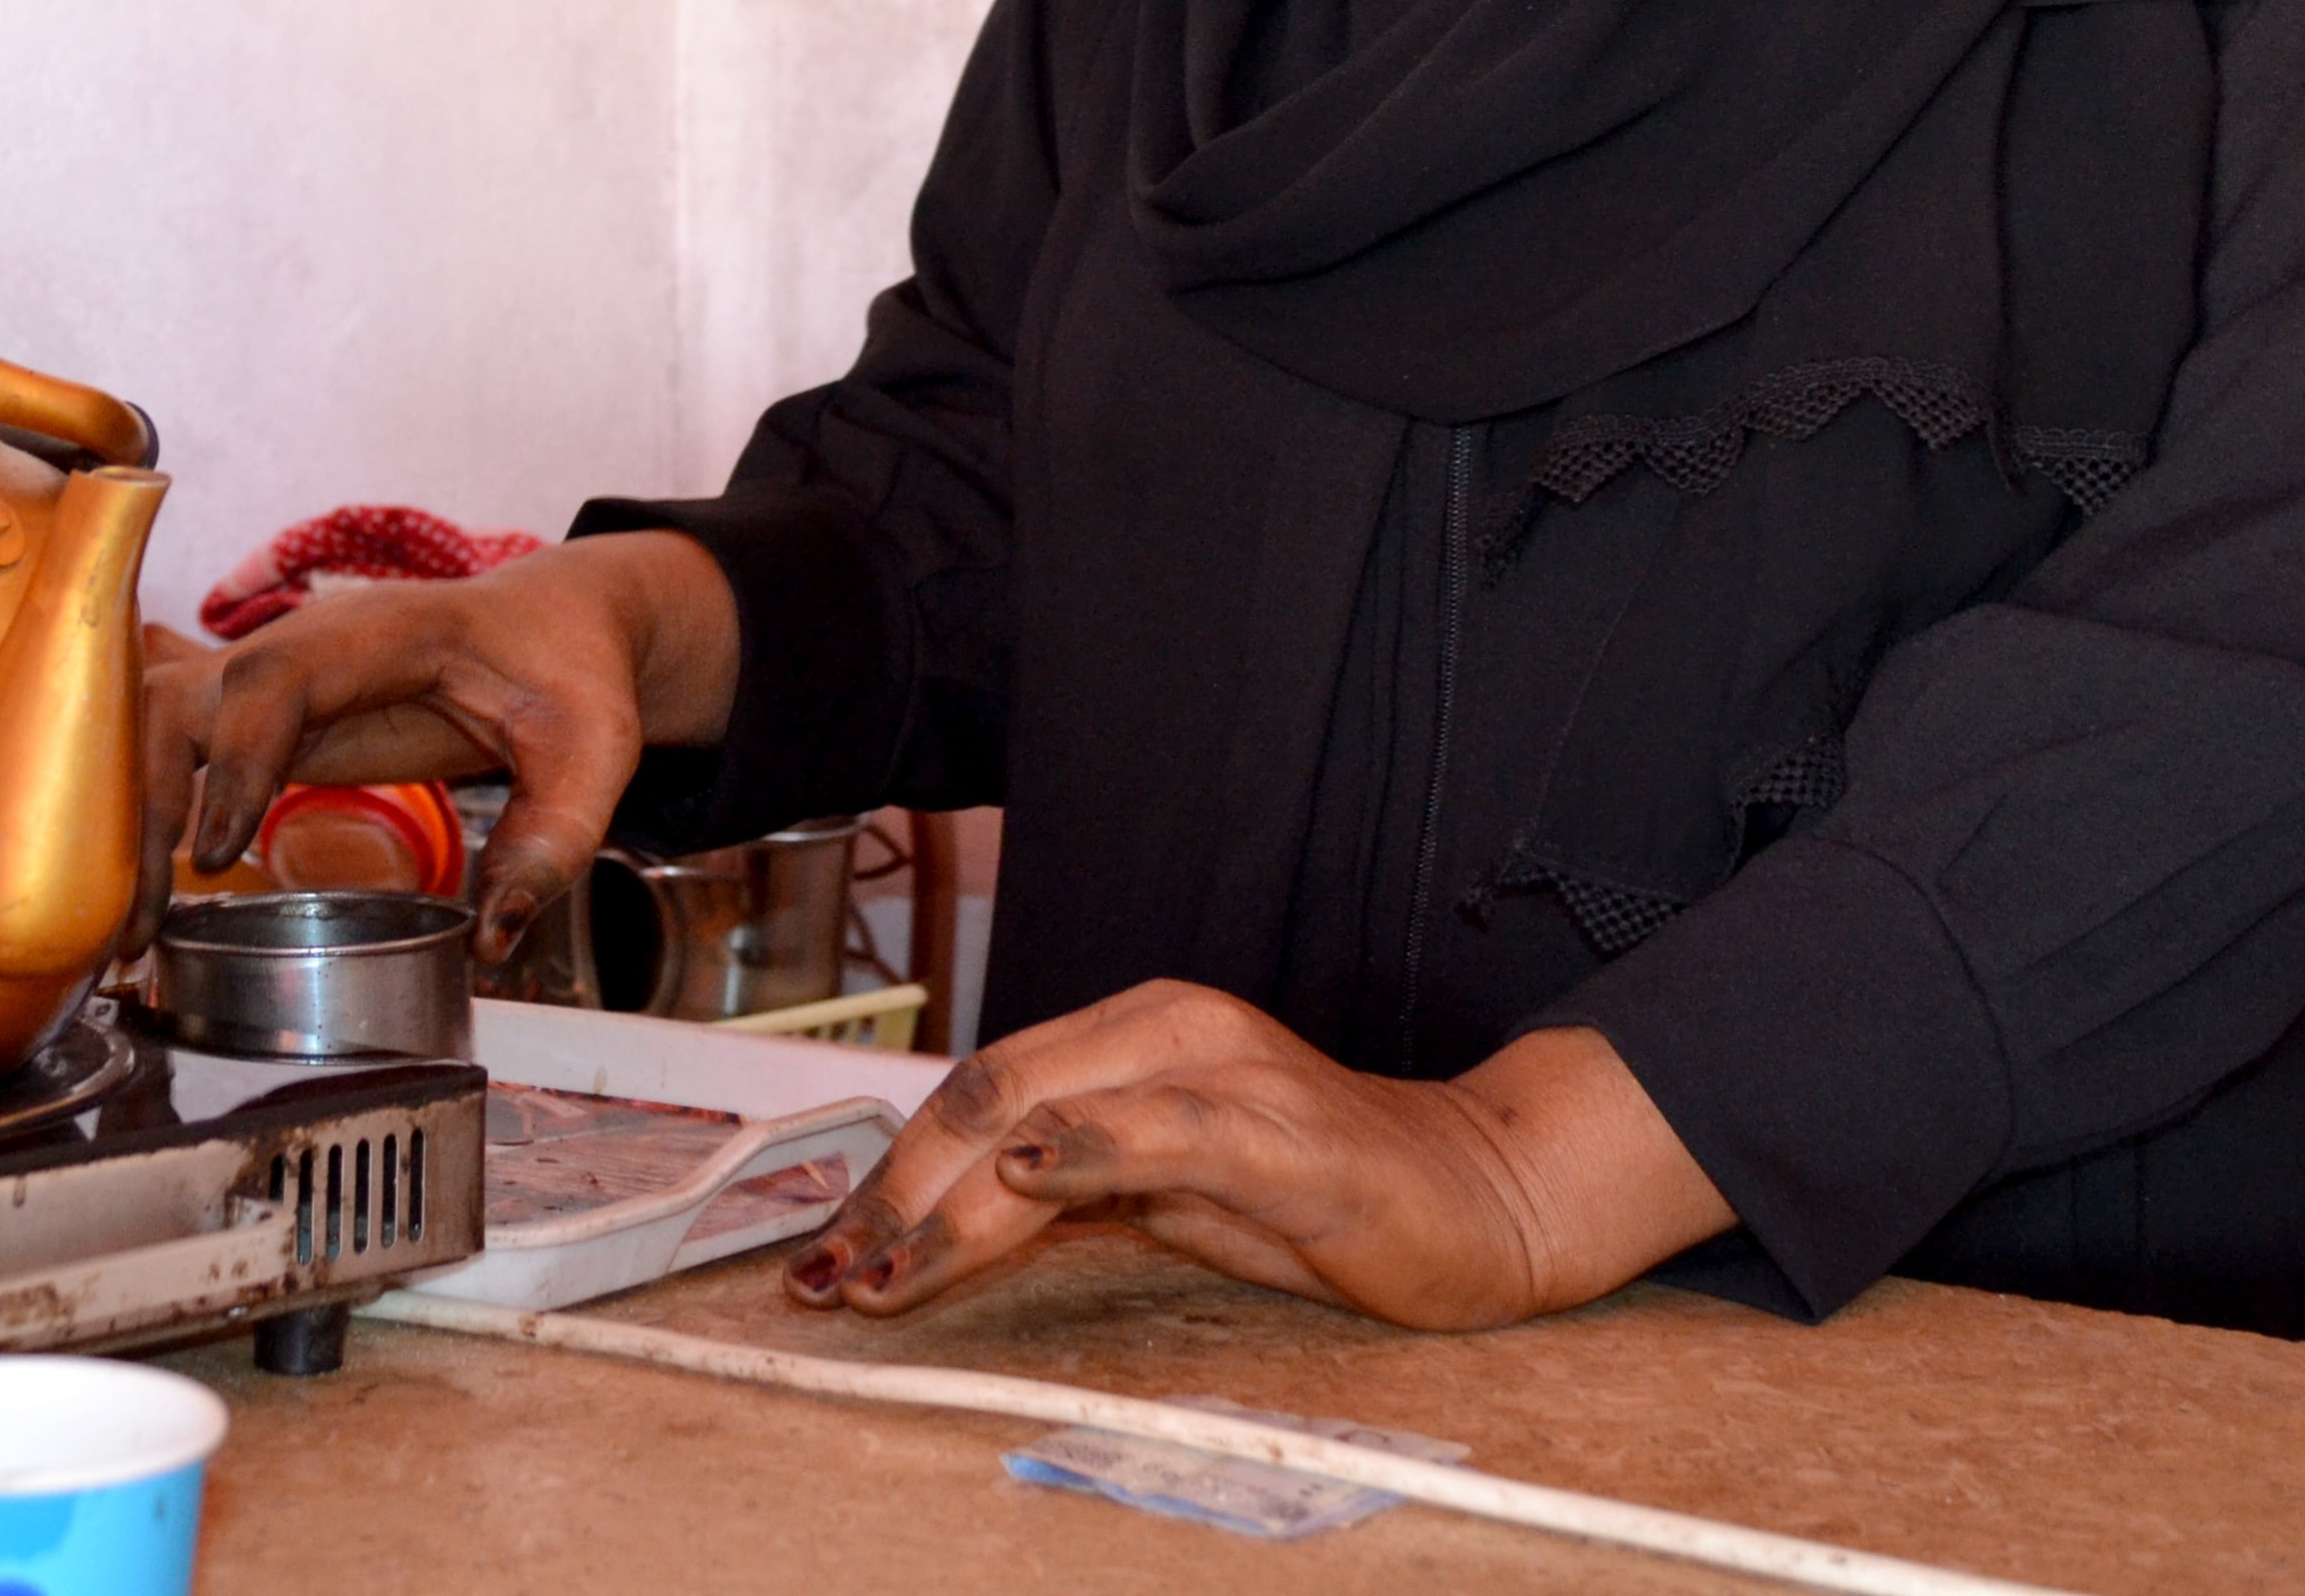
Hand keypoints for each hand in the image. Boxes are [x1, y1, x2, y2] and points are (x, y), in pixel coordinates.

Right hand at [128, 530, 739, 960]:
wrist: (552, 620)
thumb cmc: (568, 672)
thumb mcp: (595, 753)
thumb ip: (555, 841)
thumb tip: (491, 939)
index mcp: (383, 636)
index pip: (280, 676)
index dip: (237, 756)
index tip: (216, 849)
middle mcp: (306, 643)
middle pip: (183, 696)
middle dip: (147, 803)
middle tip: (145, 921)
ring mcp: (273, 672)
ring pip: (154, 717)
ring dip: (128, 810)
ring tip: (131, 925)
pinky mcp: (263, 709)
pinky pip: (173, 740)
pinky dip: (142, 805)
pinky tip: (142, 890)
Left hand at [784, 981, 1729, 1330]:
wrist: (1476, 1196)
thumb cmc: (1318, 1197)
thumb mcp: (1164, 1197)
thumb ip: (1062, 1197)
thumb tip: (942, 1230)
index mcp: (1129, 1033)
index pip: (975, 1091)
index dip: (891, 1172)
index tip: (829, 1253)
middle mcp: (1162, 1027)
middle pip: (984, 1094)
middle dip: (894, 1193)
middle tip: (833, 1276)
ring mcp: (1220, 1068)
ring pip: (1044, 1108)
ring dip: (951, 1200)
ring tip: (887, 1271)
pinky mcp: (1279, 1131)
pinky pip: (1160, 1127)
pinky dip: (1082, 1145)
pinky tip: (1024, 1171)